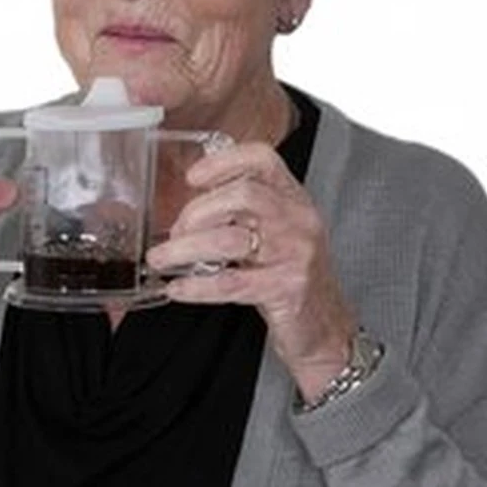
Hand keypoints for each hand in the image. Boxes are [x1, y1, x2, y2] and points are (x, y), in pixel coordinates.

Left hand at [145, 141, 356, 401]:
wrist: (325, 326)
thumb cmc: (292, 276)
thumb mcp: (276, 234)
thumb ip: (242, 214)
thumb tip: (188, 209)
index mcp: (294, 199)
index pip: (262, 160)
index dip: (223, 162)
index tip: (193, 177)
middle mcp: (298, 220)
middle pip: (242, 195)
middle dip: (197, 211)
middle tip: (175, 231)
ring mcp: (294, 254)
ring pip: (229, 240)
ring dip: (185, 249)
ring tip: (161, 258)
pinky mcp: (285, 289)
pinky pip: (231, 283)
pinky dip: (197, 285)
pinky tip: (178, 288)